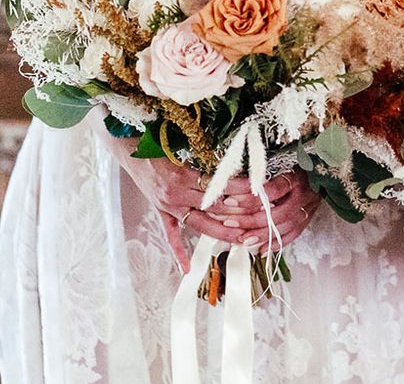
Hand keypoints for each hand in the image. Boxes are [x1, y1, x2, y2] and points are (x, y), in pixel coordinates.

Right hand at [98, 133, 247, 270]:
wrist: (131, 150)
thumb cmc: (161, 146)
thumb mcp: (186, 151)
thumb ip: (207, 163)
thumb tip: (235, 169)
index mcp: (184, 176)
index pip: (219, 187)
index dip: (239, 190)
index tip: (258, 192)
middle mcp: (177, 194)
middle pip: (214, 208)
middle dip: (239, 214)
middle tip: (260, 218)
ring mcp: (168, 206)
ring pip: (200, 223)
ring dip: (222, 231)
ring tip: (243, 239)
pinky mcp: (161, 211)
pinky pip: (171, 235)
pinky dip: (178, 253)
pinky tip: (187, 268)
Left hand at [208, 171, 321, 252]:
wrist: (323, 168)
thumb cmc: (298, 163)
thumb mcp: (282, 160)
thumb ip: (262, 172)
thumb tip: (232, 181)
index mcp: (296, 176)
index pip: (272, 190)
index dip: (250, 196)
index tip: (229, 199)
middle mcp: (303, 194)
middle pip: (277, 213)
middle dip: (251, 220)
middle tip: (230, 223)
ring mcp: (308, 208)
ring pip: (285, 227)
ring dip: (262, 235)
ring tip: (242, 240)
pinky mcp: (309, 218)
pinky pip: (293, 235)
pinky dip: (277, 244)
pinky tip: (261, 249)